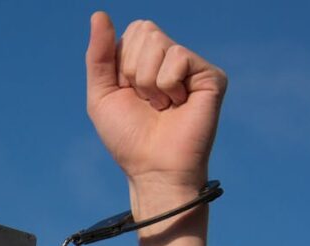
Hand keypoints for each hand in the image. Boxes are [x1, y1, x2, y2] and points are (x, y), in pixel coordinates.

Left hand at [85, 12, 226, 216]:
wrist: (151, 167)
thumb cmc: (128, 137)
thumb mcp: (101, 94)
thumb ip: (98, 55)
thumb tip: (99, 14)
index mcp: (146, 59)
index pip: (131, 32)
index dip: (120, 65)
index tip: (128, 93)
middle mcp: (170, 58)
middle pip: (144, 30)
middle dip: (133, 70)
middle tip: (145, 100)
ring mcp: (192, 66)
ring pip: (158, 43)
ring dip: (148, 82)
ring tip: (161, 105)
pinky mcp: (211, 76)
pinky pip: (178, 57)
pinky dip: (166, 85)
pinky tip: (177, 104)